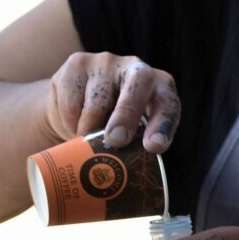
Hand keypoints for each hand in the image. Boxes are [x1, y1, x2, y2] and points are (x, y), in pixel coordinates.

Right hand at [45, 52, 180, 152]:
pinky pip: (72, 102)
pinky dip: (70, 122)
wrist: (77, 102)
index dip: (163, 125)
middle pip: (136, 88)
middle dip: (126, 116)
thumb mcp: (133, 133)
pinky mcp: (77, 63)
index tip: (153, 147)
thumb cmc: (114, 123)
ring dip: (89, 130)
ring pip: (97, 102)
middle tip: (116, 140)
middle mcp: (137, 68)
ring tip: (86, 140)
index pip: (168, 104)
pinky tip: (73, 124)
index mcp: (161, 87)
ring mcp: (106, 62)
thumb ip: (136, 146)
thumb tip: (126, 176)